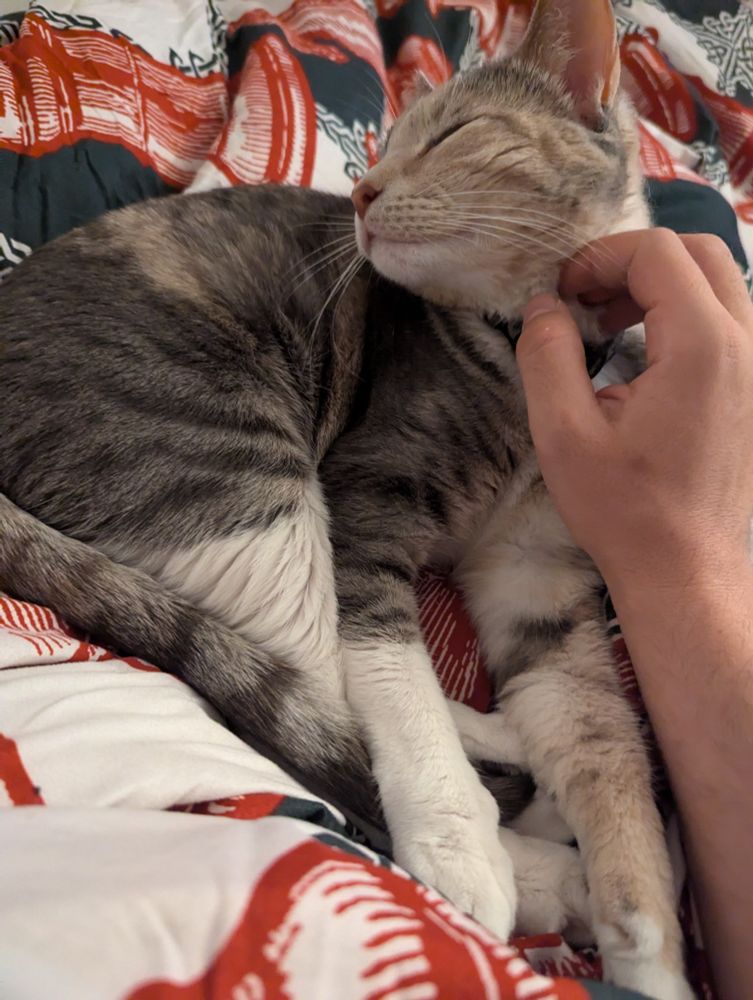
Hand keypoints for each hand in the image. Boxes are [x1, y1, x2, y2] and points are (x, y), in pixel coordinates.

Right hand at [516, 228, 752, 597]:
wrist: (686, 570)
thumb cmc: (625, 511)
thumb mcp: (563, 434)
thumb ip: (547, 355)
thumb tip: (541, 306)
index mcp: (702, 346)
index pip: (655, 252)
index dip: (598, 258)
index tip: (561, 296)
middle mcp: (746, 345)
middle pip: (697, 253)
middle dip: (632, 262)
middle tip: (585, 300)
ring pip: (720, 283)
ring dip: (660, 286)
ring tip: (608, 324)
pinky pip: (728, 321)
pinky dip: (683, 315)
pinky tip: (642, 357)